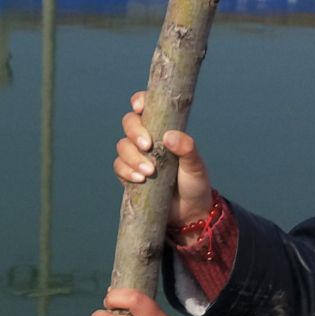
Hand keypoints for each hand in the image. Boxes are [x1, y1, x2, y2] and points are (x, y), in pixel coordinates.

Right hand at [113, 91, 212, 230]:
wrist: (188, 213)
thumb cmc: (195, 183)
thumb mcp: (196, 165)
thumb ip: (188, 149)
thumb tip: (169, 136)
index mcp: (163, 129)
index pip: (147, 107)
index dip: (139, 101)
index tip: (140, 107)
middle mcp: (147, 139)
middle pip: (129, 123)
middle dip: (134, 132)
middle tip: (147, 145)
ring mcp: (136, 156)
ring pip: (122, 146)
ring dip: (132, 157)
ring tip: (149, 172)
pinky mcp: (129, 174)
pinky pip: (118, 166)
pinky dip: (126, 171)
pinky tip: (140, 180)